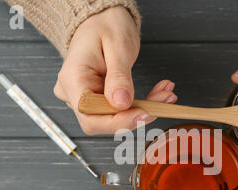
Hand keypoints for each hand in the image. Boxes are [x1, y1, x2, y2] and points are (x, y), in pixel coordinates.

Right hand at [54, 6, 176, 134]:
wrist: (101, 19)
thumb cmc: (106, 25)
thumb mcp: (117, 45)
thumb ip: (119, 76)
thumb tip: (121, 103)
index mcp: (73, 78)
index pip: (90, 114)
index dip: (118, 120)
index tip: (144, 113)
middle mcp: (73, 92)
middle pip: (102, 121)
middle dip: (135, 116)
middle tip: (163, 102)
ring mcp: (84, 97)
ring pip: (114, 118)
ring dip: (142, 110)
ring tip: (164, 94)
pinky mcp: (96, 99)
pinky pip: (118, 110)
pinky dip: (140, 105)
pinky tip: (156, 95)